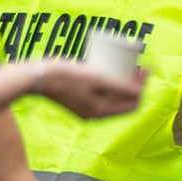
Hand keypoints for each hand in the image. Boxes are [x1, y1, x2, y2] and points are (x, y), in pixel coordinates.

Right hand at [28, 59, 146, 118]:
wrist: (36, 77)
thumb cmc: (65, 76)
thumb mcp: (96, 79)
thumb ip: (118, 87)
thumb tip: (140, 92)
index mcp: (100, 112)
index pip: (132, 105)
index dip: (142, 88)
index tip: (145, 70)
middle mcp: (94, 113)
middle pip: (122, 101)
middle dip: (133, 85)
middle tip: (138, 66)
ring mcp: (85, 107)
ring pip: (112, 97)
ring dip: (122, 84)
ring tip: (126, 66)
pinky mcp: (77, 99)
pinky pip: (100, 93)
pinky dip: (108, 84)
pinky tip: (109, 69)